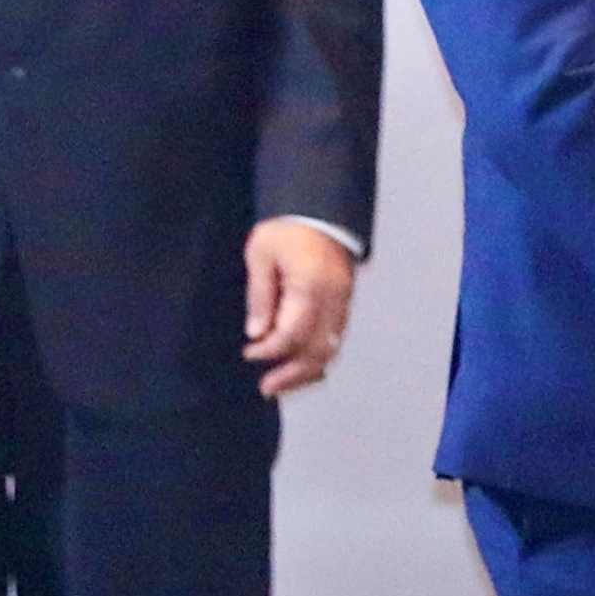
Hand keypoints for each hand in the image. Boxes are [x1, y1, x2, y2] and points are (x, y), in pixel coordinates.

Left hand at [240, 219, 357, 395]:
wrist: (320, 207)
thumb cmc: (286, 229)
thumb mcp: (261, 254)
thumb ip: (261, 295)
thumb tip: (257, 333)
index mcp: (311, 285)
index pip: (292, 334)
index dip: (269, 351)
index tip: (248, 353)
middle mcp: (334, 298)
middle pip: (318, 350)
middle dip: (291, 374)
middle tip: (266, 388)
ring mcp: (344, 300)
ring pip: (332, 349)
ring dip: (307, 371)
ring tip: (282, 384)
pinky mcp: (346, 301)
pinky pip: (337, 337)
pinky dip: (319, 357)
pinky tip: (300, 366)